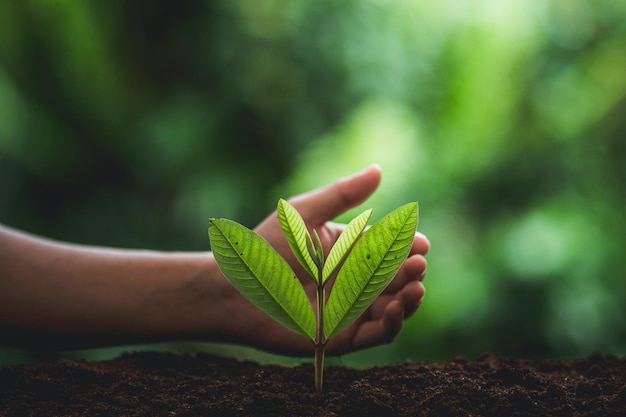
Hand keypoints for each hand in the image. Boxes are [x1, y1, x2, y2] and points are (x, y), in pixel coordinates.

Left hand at [249, 164, 428, 355]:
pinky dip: (393, 324)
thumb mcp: (306, 214)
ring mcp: (352, 309)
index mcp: (351, 250)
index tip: (420, 243)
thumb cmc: (267, 247)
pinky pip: (378, 334)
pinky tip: (396, 308)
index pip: (390, 247)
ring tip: (415, 287)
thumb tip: (378, 170)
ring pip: (394, 306)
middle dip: (412, 271)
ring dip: (410, 298)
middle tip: (418, 264)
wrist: (237, 288)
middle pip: (397, 277)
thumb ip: (342, 194)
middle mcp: (355, 280)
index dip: (409, 246)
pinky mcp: (344, 336)